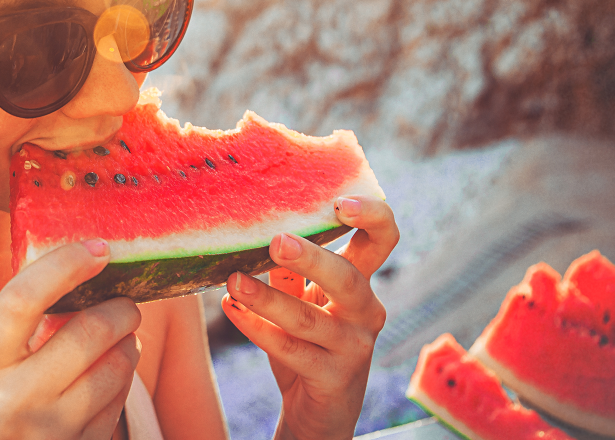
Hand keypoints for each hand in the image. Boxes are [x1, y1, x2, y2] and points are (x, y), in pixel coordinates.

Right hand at [0, 240, 141, 439]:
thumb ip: (18, 332)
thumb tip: (79, 280)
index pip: (23, 299)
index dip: (64, 265)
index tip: (99, 249)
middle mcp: (16, 397)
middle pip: (89, 332)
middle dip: (121, 309)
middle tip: (125, 302)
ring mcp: (51, 429)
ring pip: (116, 368)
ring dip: (129, 345)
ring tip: (121, 339)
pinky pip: (118, 405)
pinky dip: (123, 382)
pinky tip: (111, 377)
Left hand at [222, 196, 398, 439]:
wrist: (317, 412)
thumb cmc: (307, 343)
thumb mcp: (299, 301)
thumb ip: (288, 270)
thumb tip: (260, 228)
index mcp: (360, 282)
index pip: (382, 239)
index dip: (371, 216)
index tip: (340, 202)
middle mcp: (366, 311)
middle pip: (349, 278)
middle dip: (314, 258)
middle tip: (277, 241)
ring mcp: (353, 346)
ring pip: (310, 319)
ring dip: (268, 298)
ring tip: (234, 281)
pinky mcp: (333, 378)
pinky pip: (292, 350)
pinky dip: (257, 329)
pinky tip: (232, 309)